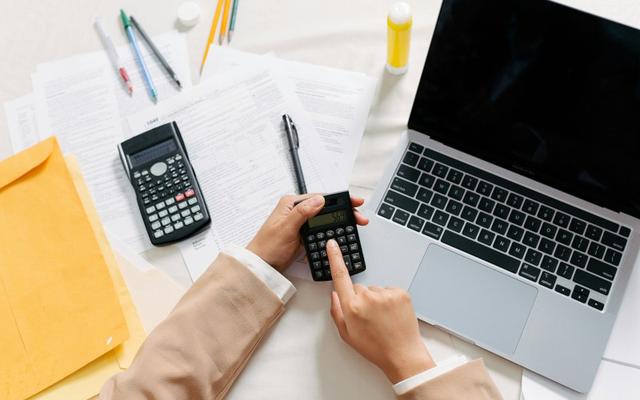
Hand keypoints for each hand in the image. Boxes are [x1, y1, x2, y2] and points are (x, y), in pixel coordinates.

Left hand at [247, 194, 368, 272]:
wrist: (261, 266)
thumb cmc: (267, 247)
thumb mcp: (286, 228)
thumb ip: (302, 213)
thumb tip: (319, 200)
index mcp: (291, 203)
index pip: (321, 197)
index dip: (340, 200)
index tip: (354, 202)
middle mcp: (296, 210)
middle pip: (326, 207)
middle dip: (344, 211)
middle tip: (359, 217)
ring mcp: (300, 222)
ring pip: (325, 218)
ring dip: (340, 221)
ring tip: (354, 225)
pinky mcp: (303, 234)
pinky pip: (321, 229)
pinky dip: (332, 231)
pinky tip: (340, 234)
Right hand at [327, 239, 435, 382]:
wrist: (403, 354)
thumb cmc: (375, 347)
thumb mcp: (347, 335)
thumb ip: (336, 311)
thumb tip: (335, 294)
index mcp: (352, 307)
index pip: (340, 276)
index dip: (335, 258)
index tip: (332, 244)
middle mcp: (368, 297)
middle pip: (358, 287)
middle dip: (361, 298)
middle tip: (369, 317)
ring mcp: (385, 294)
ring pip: (375, 290)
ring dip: (377, 300)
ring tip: (383, 319)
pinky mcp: (400, 293)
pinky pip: (389, 290)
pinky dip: (389, 300)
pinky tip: (391, 315)